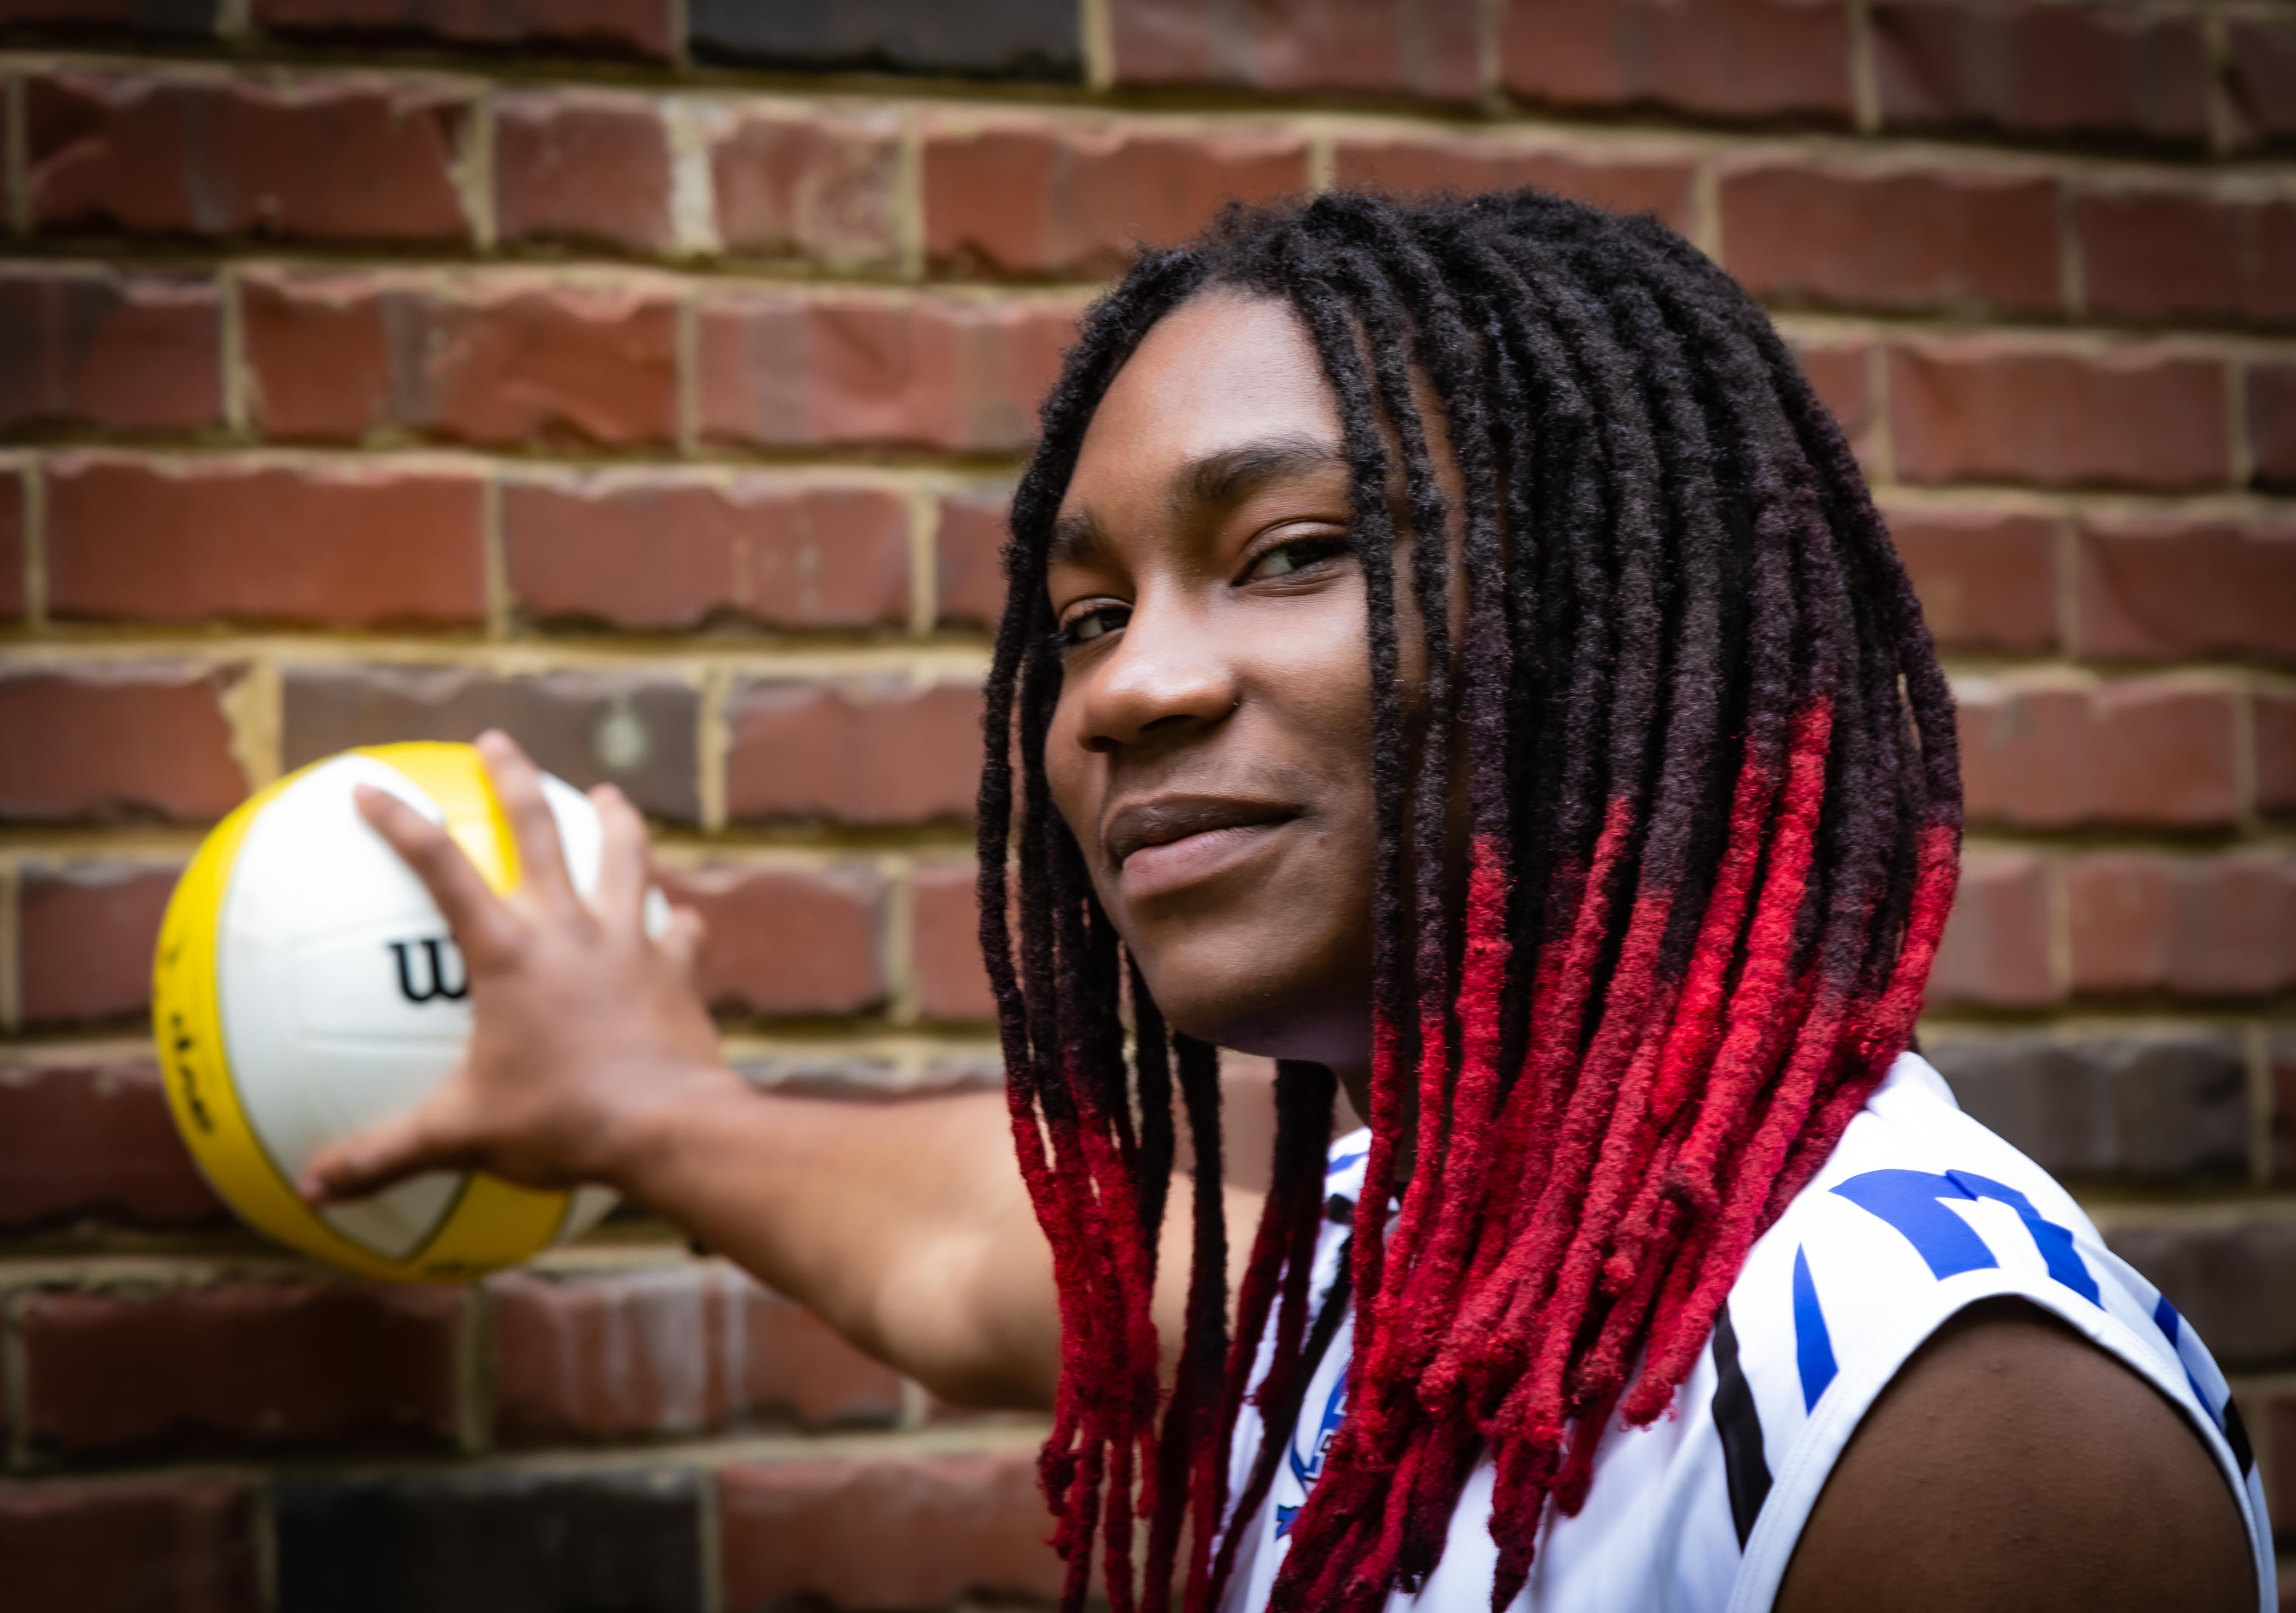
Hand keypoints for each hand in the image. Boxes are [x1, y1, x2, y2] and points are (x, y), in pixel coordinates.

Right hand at [300, 730, 742, 1204]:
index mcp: (509, 954)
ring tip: (609, 796)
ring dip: (617, 822)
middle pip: (539, 830)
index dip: (400, 823)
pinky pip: (681, 932)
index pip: (440, 868)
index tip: (368, 785)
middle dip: (512, 778)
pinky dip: (676, 921)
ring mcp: (632, 943)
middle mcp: (570, 931)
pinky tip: (681, 918)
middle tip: (498, 741)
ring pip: (626, 857)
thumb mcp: (461, 1138)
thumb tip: (314, 1187)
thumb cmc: (561, 1126)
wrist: (669, 1128)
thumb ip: (384, 1155)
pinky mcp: (679, 970)